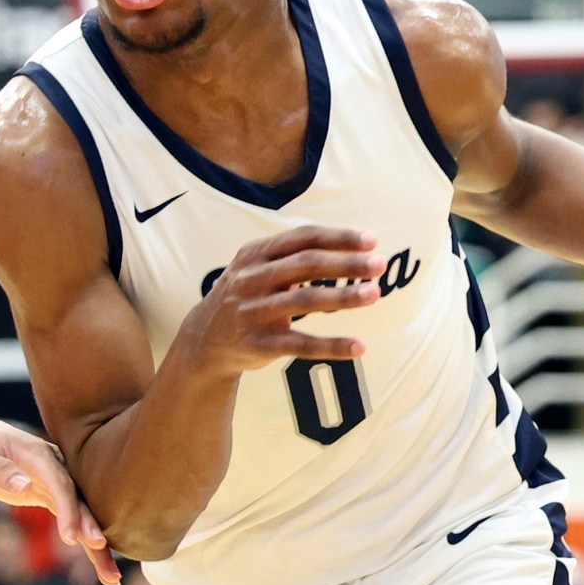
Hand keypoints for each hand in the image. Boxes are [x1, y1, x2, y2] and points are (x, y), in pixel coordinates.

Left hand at [0, 414, 119, 584]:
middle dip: (92, 530)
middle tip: (104, 557)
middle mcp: (53, 465)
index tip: (72, 538)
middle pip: (80, 500)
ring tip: (111, 579)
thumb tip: (24, 484)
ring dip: (97, 546)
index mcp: (37, 454)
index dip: (68, 510)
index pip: (60, 482)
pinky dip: (86, 543)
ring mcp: (55, 481)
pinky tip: (100, 564)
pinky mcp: (50, 495)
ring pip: (82, 515)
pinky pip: (73, 520)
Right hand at [184, 225, 386, 374]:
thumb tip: (354, 239)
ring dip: (343, 297)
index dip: (338, 238)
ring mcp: (253, 312)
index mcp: (255, 254)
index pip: (302, 238)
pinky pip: (300, 345)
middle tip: (380, 265)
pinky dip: (331, 346)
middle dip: (346, 263)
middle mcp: (251, 279)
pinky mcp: (257, 344)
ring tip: (375, 293)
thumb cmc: (247, 296)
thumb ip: (296, 253)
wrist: (203, 340)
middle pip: (305, 265)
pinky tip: (359, 346)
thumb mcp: (259, 267)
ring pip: (304, 300)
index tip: (371, 241)